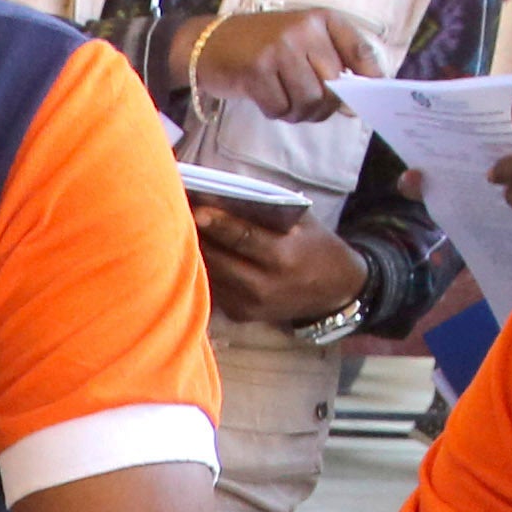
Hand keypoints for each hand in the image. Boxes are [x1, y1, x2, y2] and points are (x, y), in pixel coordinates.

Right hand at [181, 8, 382, 122]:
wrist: (210, 43)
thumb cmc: (264, 46)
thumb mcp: (302, 43)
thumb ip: (332, 66)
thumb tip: (354, 107)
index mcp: (321, 19)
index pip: (360, 51)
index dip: (369, 79)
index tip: (366, 99)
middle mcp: (303, 30)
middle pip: (334, 86)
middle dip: (325, 105)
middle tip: (311, 105)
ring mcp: (279, 49)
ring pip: (309, 101)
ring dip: (299, 112)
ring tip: (286, 100)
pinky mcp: (256, 71)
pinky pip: (280, 109)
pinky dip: (276, 111)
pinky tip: (267, 98)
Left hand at [194, 199, 370, 332]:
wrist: (335, 290)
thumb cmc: (315, 246)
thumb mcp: (303, 223)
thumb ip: (269, 211)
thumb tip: (224, 196)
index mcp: (283, 257)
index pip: (243, 237)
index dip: (217, 223)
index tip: (196, 207)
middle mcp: (265, 285)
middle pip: (219, 258)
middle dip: (198, 235)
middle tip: (177, 211)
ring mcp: (251, 304)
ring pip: (211, 274)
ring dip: (195, 252)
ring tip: (177, 228)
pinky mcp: (242, 315)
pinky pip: (214, 288)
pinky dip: (204, 270)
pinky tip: (192, 251)